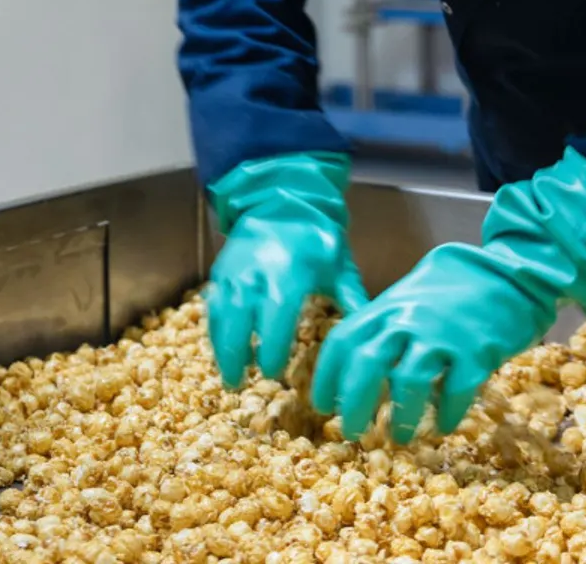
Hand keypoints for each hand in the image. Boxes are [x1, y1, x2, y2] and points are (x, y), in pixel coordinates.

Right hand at [203, 152, 366, 388]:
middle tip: (239, 383)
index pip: (276, 315)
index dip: (271, 345)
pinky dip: (214, 328)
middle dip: (237, 353)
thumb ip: (352, 301)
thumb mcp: (339, 267)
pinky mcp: (222, 270)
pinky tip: (220, 349)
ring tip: (228, 374)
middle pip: (240, 318)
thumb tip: (372, 337)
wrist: (283, 202)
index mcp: (289, 273)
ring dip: (221, 345)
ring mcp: (236, 270)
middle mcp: (257, 272)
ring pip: (221, 312)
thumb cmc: (316, 238)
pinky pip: (213, 302)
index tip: (272, 372)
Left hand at [311, 148, 585, 443]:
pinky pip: (455, 391)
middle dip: (355, 403)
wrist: (508, 273)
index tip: (321, 404)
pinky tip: (444, 425)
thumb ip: (384, 325)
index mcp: (386, 306)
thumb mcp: (409, 297)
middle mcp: (408, 319)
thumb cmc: (453, 288)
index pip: (343, 341)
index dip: (328, 376)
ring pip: (410, 383)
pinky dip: (447, 413)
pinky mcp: (477, 351)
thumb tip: (357, 364)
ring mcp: (442, 334)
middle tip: (352, 432)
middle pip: (368, 365)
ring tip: (400, 438)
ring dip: (402, 417)